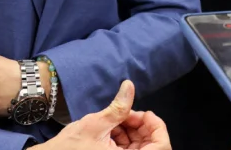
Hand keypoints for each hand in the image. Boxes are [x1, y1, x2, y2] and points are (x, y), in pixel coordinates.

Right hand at [33, 81, 170, 149]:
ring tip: (116, 120)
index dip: (157, 128)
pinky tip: (112, 129)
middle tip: (127, 114)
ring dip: (132, 132)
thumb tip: (129, 87)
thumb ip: (118, 107)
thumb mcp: (95, 124)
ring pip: (140, 148)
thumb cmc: (69, 147)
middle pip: (151, 146)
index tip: (145, 113)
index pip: (161, 147)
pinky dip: (125, 138)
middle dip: (142, 127)